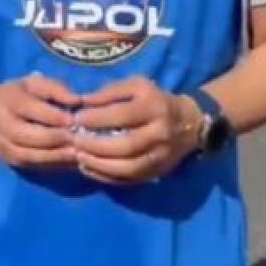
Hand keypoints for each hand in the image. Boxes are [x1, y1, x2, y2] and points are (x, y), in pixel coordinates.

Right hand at [0, 74, 80, 169]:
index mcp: (8, 102)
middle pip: (30, 137)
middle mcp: (2, 126)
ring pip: (32, 156)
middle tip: (81, 139)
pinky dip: (54, 165)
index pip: (32, 110)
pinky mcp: (9, 161)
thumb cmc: (16, 94)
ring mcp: (4, 146)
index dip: (56, 117)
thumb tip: (77, 101)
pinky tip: (71, 161)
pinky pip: (33, 165)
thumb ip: (55, 89)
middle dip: (58, 140)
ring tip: (79, 153)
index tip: (77, 120)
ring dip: (58, 156)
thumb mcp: (33, 83)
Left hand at [69, 77, 201, 184]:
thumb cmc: (155, 100)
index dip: (97, 118)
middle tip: (74, 141)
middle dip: (96, 146)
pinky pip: (131, 179)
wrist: (191, 124)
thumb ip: (110, 91)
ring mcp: (161, 157)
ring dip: (100, 165)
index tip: (76, 118)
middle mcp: (161, 134)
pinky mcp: (158, 172)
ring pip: (130, 168)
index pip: (124, 115)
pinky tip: (89, 168)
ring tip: (78, 157)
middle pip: (127, 146)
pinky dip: (107, 177)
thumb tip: (82, 101)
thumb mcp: (136, 86)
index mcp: (155, 108)